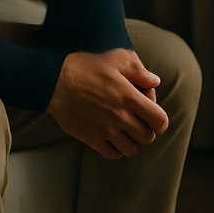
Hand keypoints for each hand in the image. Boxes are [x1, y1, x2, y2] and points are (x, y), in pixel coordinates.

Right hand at [46, 49, 168, 159]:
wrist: (53, 81)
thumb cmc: (85, 66)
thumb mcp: (115, 58)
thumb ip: (139, 70)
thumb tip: (155, 82)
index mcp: (130, 98)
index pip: (159, 120)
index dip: (160, 120)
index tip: (154, 116)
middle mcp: (120, 117)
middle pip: (147, 137)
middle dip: (146, 129)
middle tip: (137, 120)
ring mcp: (105, 130)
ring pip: (131, 149)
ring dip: (131, 141)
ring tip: (124, 129)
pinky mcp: (91, 139)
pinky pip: (112, 154)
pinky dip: (116, 149)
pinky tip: (111, 137)